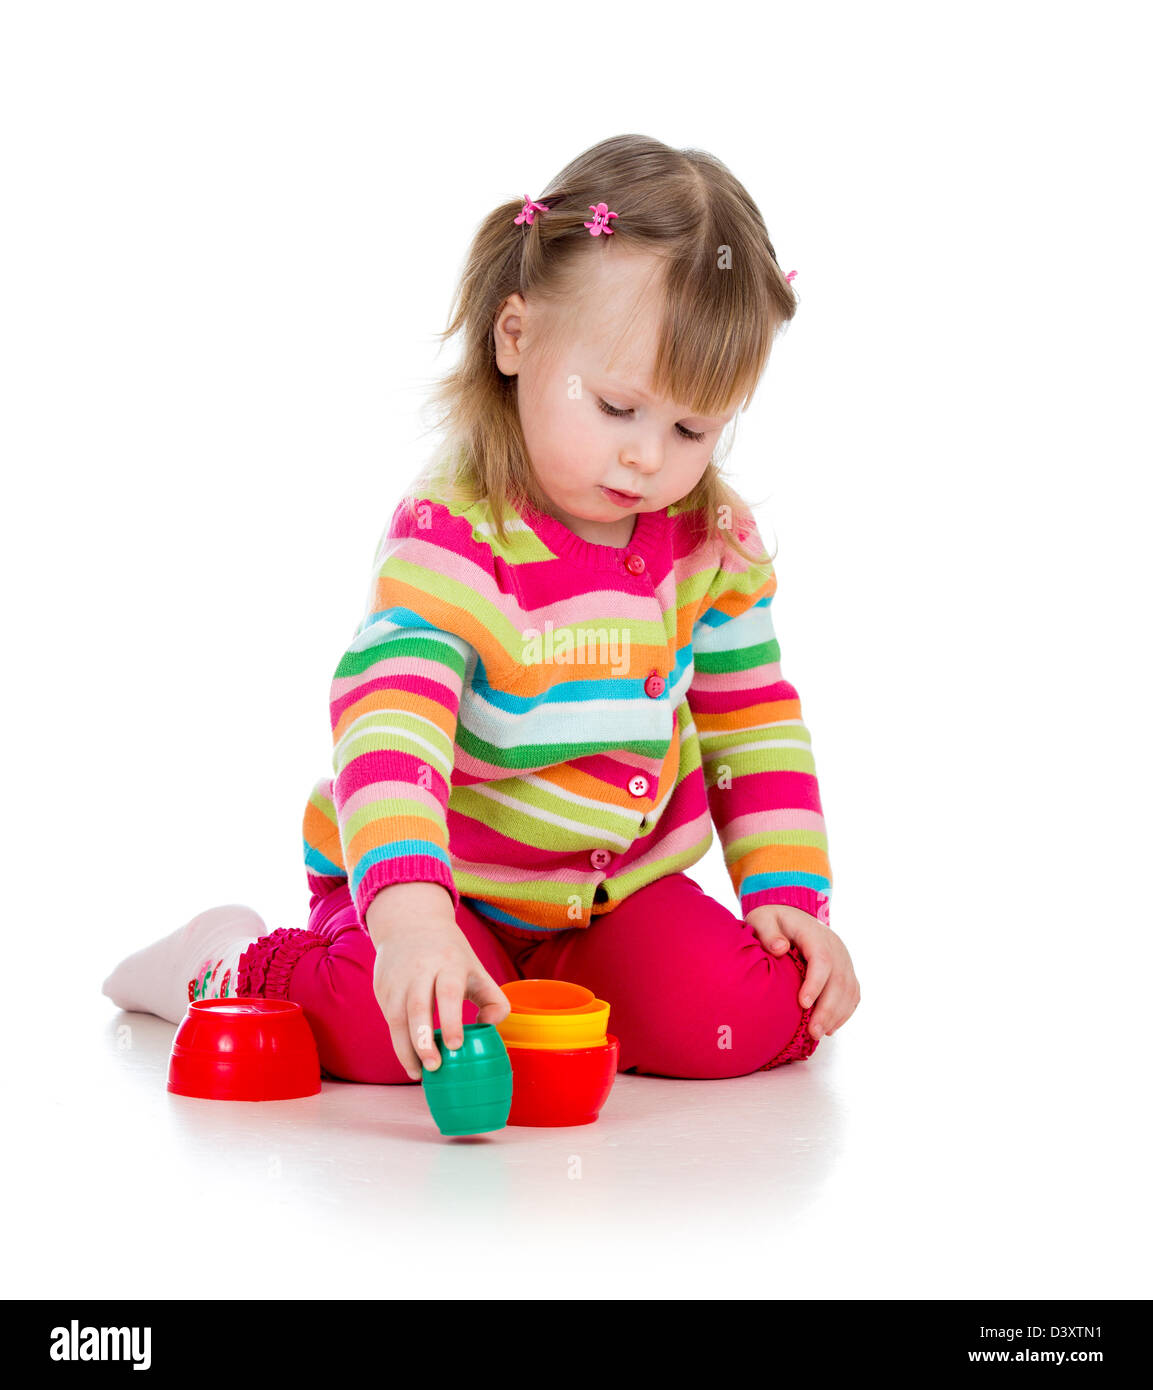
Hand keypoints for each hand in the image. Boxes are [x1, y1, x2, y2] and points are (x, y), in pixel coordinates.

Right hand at [366, 883, 510, 1079]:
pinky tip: (410, 1058)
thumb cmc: (450, 955)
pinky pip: (388, 1019)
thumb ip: (493, 999)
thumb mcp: (476, 969)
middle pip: (417, 1007)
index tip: (455, 1046)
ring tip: (418, 1073)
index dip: (451, 1020)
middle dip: (422, 1040)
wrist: (410, 923)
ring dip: (405, 1048)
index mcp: (448, 962)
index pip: (448, 992)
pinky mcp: (382, 988)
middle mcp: (419, 969)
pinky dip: (398, 1041)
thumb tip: (489, 1028)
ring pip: (396, 1017)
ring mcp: (397, 978)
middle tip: (434, 1067)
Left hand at [745, 904, 859, 1041]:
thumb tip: (780, 949)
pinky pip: (852, 994)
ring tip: (818, 1034)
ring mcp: (843, 960)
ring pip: (849, 990)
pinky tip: (830, 1028)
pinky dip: (844, 1012)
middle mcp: (835, 948)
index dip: (815, 983)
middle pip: (839, 980)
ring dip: (836, 1015)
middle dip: (827, 1009)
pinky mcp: (846, 971)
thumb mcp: (764, 919)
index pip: (821, 960)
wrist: (792, 914)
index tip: (802, 1004)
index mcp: (815, 935)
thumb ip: (768, 933)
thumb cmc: (774, 920)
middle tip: (812, 1031)